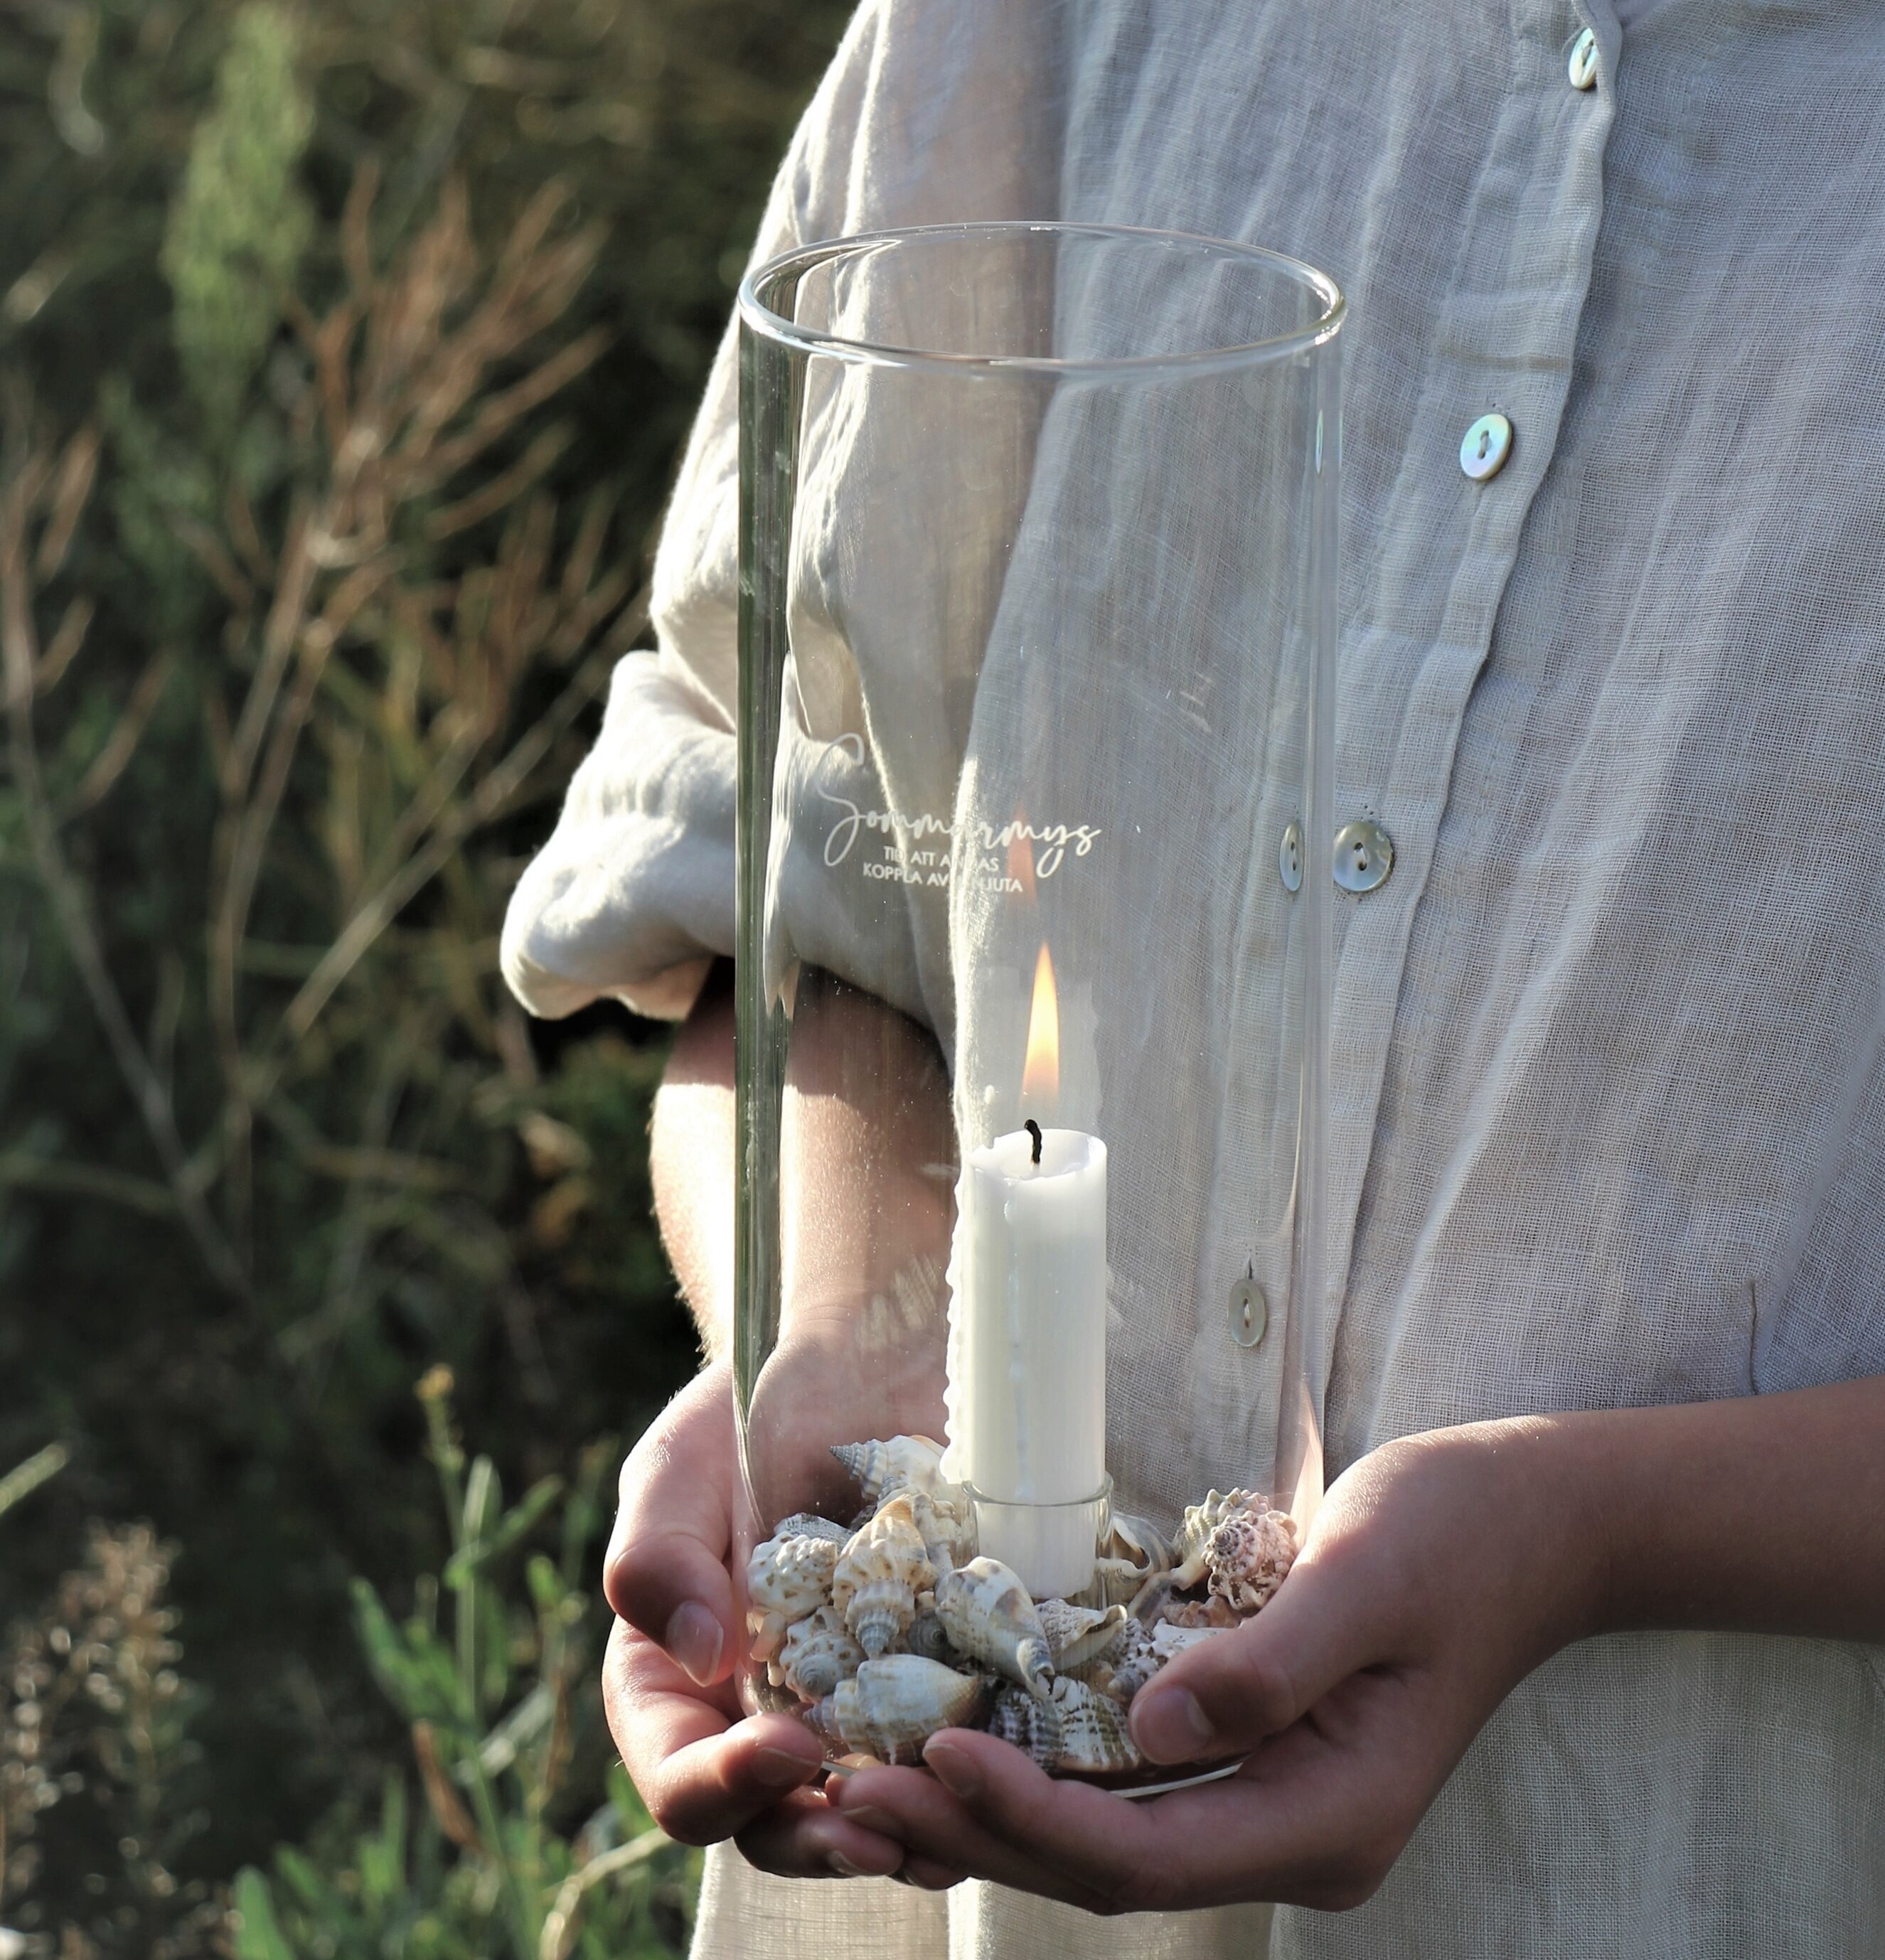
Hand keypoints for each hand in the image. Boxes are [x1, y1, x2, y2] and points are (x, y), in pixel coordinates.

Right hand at [604, 1363, 954, 1879]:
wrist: (866, 1358)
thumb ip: (656, 1558)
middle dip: (819, 1838)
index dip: (722, 1785)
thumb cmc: (752, 1412)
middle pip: (775, 1820)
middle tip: (875, 1832)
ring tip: (946, 1828)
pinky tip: (1006, 1774)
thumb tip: (698, 1656)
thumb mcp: (679, 1467)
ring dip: (906, 1832)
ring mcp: (855, 1708)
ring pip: (870, 1809)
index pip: (680, 1772)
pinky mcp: (939, 1682)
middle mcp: (763, 1714)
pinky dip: (973, 1775)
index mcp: (679, 1681)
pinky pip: (951, 1754)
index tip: (788, 1748)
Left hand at [829, 1418, 1602, 1910]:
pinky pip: (1131, 1792)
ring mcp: (1274, 1807)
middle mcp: (1295, 1839)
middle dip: (985, 1830)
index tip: (936, 1758)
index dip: (1034, 1818)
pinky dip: (1045, 1777)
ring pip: (1111, 1840)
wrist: (1535, 1521)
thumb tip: (1149, 1732)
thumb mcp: (1369, 1578)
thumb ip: (1268, 1662)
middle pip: (1113, 1867)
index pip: (1150, 1856)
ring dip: (999, 1815)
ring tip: (879, 1777)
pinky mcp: (1254, 1762)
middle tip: (857, 1783)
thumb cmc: (1459, 1531)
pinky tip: (969, 1741)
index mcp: (1332, 1819)